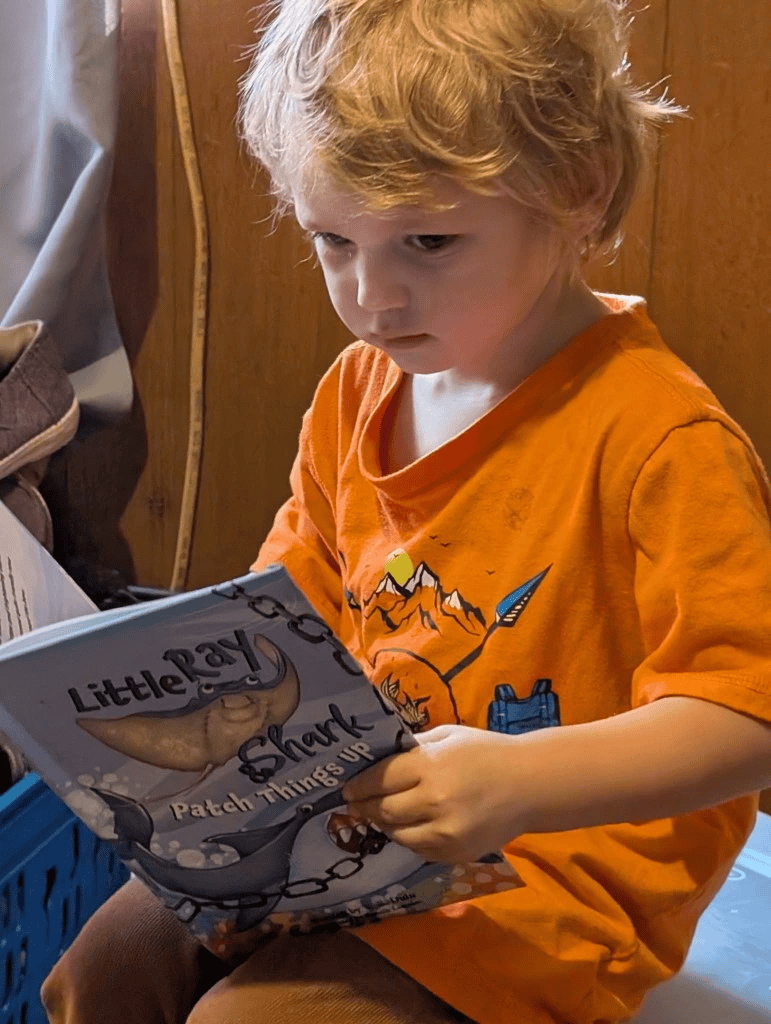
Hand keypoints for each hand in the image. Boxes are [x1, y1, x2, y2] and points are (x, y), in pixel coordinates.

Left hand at [342, 724, 531, 863]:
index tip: (346, 788)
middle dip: (363, 807)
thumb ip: (414, 747)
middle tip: (352, 804)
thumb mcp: (448, 736)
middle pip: (383, 810)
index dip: (358, 785)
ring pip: (397, 834)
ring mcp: (445, 832)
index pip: (380, 779)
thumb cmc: (488, 752)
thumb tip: (380, 756)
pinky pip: (418, 849)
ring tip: (378, 815)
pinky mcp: (455, 854)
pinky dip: (409, 838)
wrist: (530, 785)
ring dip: (384, 824)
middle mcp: (434, 801)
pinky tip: (408, 826)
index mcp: (430, 766)